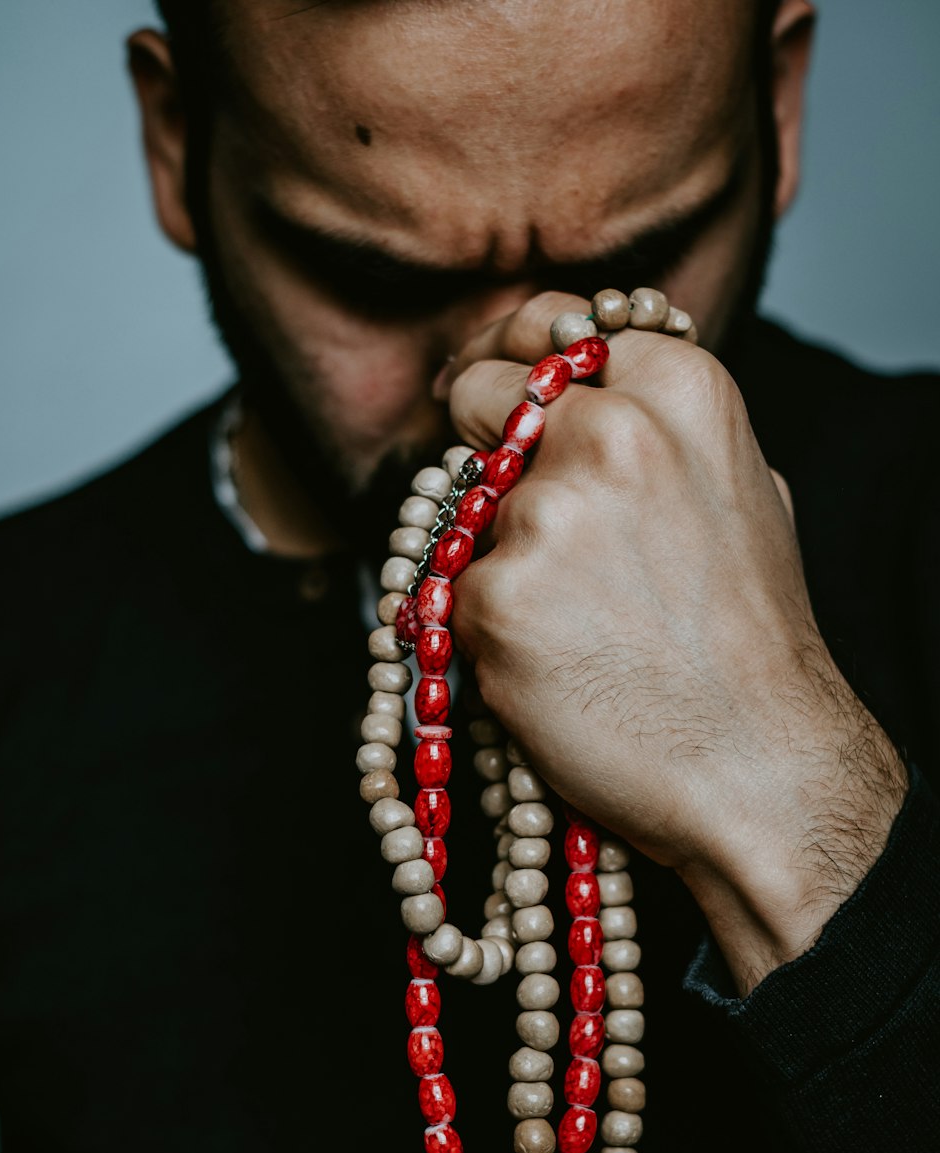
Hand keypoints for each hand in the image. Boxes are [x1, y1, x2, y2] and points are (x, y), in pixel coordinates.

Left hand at [446, 292, 907, 992]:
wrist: (758, 762)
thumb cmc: (749, 638)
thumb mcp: (740, 488)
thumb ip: (659, 424)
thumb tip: (574, 394)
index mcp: (677, 387)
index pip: (548, 331)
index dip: (517, 368)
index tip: (505, 400)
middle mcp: (608, 431)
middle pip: (478, 398)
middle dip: (486, 452)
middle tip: (533, 525)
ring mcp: (546, 515)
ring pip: (466, 514)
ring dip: (499, 561)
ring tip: (582, 625)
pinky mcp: (495, 597)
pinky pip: (453, 597)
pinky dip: (488, 633)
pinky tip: (559, 665)